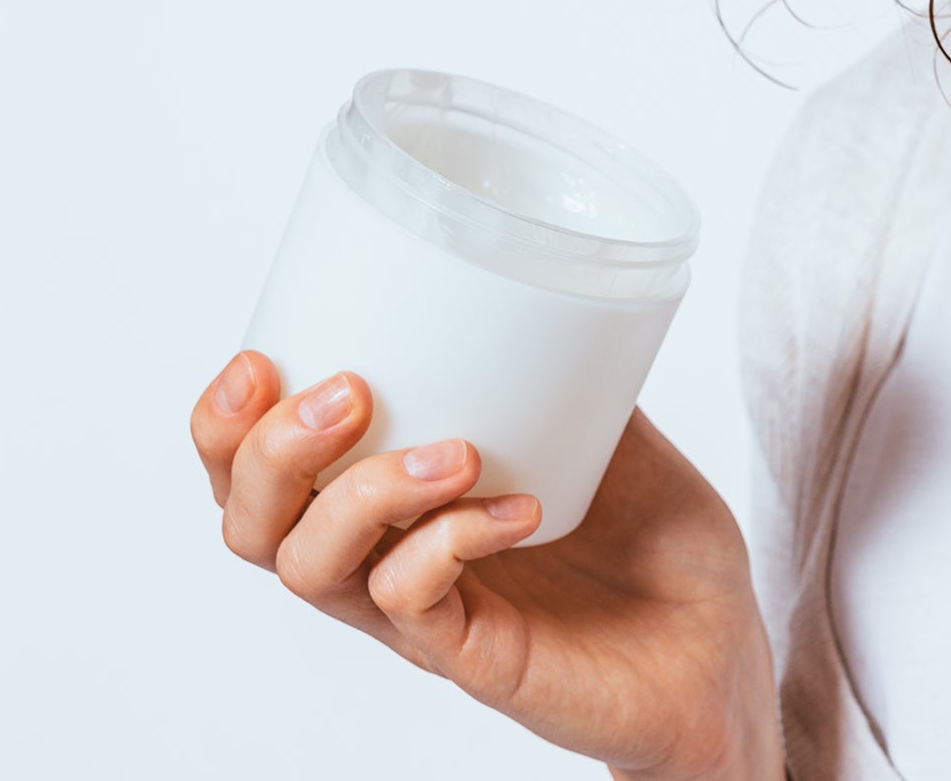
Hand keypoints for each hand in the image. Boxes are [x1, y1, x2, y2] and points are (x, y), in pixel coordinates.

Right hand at [190, 352, 783, 780]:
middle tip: (349, 393)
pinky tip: (516, 511)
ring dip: (361, 492)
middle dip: (269, 452)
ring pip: (313, 570)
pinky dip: (450, 542)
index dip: (225, 425)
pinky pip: (412, 604)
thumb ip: (565, 372)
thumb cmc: (659, 545)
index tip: (259, 358)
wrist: (724, 644)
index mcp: (390, 508)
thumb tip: (549, 289)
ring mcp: (425, 620)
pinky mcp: (475, 660)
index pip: (258, 476)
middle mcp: (386, 566)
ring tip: (453, 449)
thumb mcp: (608, 432)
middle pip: (253, 526)